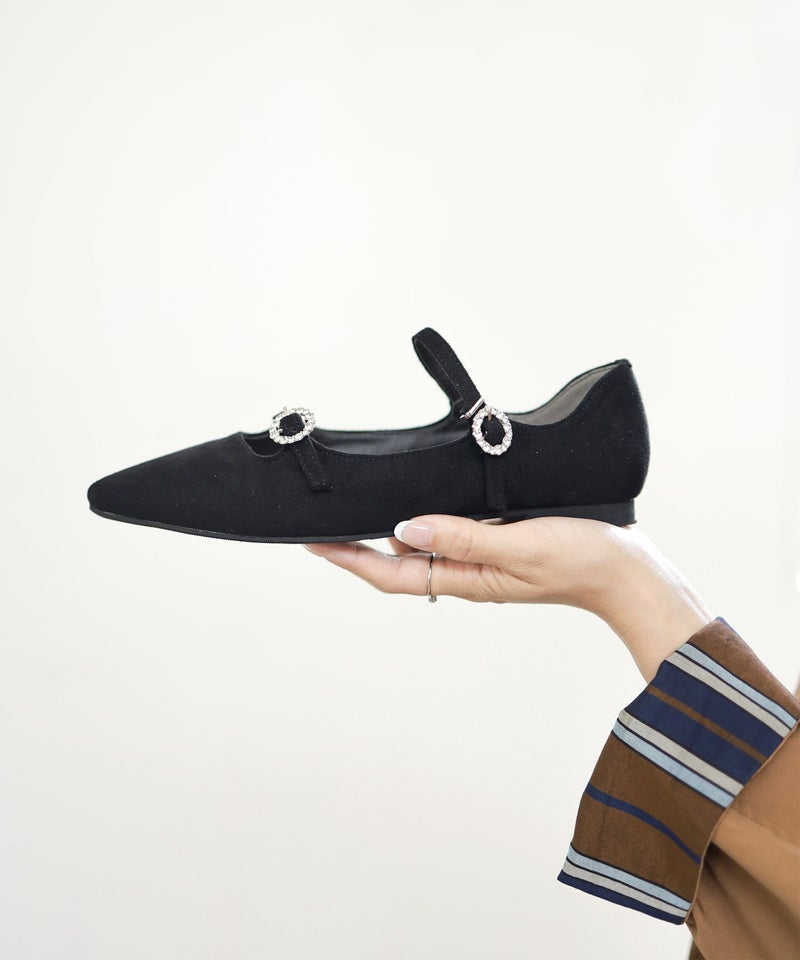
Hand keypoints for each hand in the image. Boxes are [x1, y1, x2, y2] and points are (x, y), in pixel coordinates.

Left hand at [302, 514, 715, 681]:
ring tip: (360, 509)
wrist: (628, 569)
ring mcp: (482, 559)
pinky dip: (427, 519)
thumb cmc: (581, 560)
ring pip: (423, 547)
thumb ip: (463, 537)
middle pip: (399, 563)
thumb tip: (404, 528)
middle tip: (326, 521)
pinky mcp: (499, 543)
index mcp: (465, 578)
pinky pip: (451, 534)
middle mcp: (466, 572)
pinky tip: (420, 504)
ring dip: (391, 530)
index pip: (392, 573)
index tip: (314, 542)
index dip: (350, 559)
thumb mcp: (518, 546)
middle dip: (360, 546)